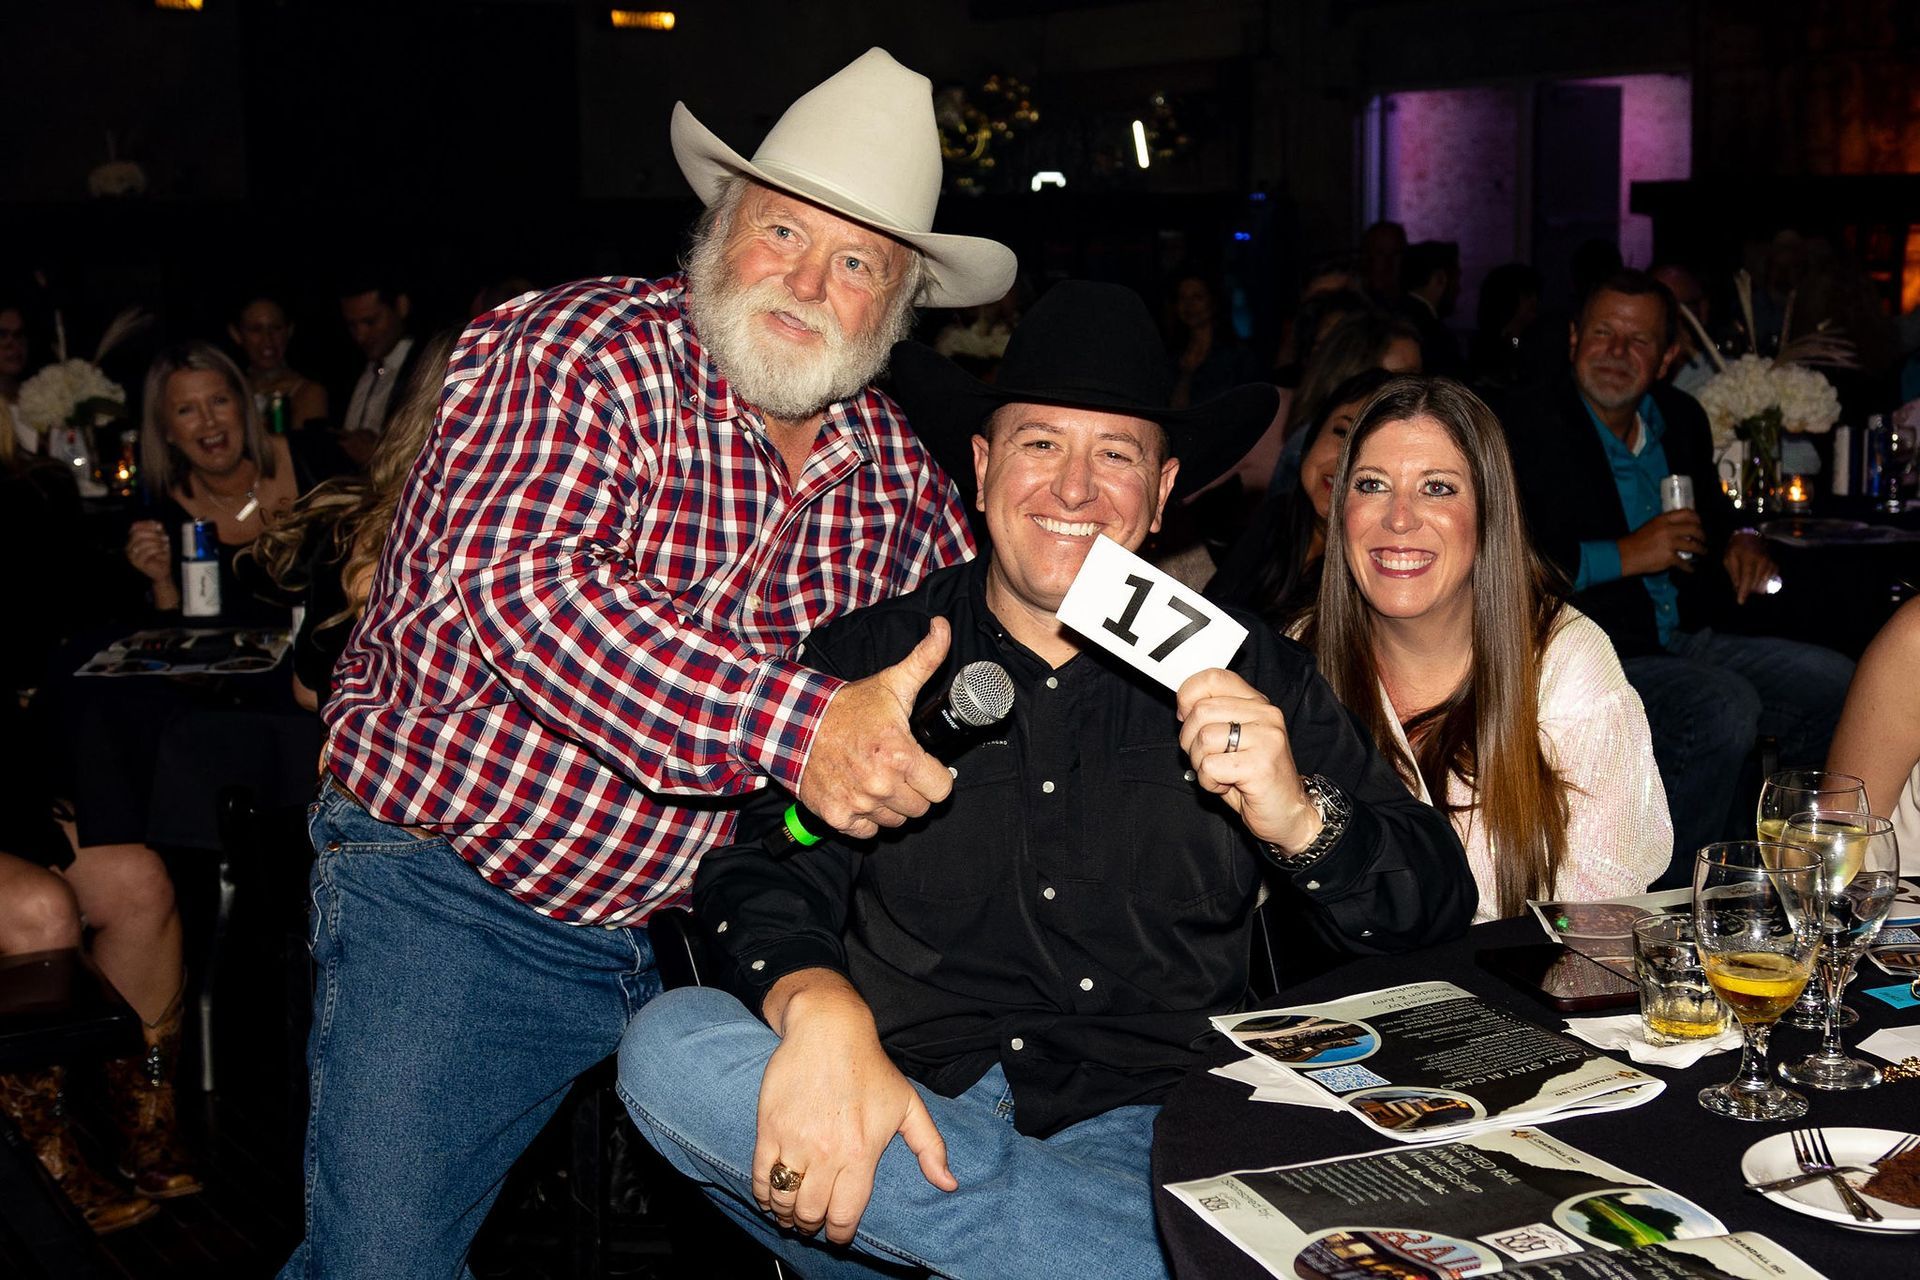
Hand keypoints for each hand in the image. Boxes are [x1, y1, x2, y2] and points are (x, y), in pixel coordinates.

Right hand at [125, 520, 180, 609]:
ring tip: (164, 547)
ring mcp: (131, 555)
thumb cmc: (161, 555)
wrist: (163, 571)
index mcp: (133, 539)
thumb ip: (158, 531)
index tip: (160, 527)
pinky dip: (158, 550)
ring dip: (157, 543)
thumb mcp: (161, 540)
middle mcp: (129, 546)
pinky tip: (162, 553)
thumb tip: (157, 524)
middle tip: (165, 538)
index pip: (135, 527)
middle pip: (138, 533)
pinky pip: (147, 552)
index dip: (147, 524)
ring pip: (143, 542)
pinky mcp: (137, 562)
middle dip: (154, 534)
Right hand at [756, 970, 955, 1242]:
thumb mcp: (908, 1105)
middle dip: (811, 1226)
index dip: (840, 1234)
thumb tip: (949, 1184)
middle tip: (812, 1223)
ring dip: (786, 1215)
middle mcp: (828, 1153)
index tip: (837, 1235)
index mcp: (862, 1153)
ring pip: (784, 1200)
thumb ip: (930, 1148)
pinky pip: (761, 1176)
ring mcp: (796, 1141)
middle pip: (811, 1213)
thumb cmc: (871, 1068)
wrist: (828, 1030)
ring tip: (790, 1214)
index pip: (845, 1215)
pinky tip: (770, 1196)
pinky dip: (763, 1195)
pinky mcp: (769, 1127)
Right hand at [796, 619, 954, 839]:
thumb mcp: (891, 682)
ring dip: (890, 805)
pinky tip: (859, 793)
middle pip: (920, 808)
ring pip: (895, 821)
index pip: (942, 790)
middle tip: (897, 769)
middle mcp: (880, 784)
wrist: (795, 723)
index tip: (923, 765)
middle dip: (913, 790)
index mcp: (900, 754)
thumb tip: (944, 627)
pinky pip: (867, 832)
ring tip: (877, 779)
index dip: (936, 777)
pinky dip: (865, 819)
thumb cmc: (849, 707)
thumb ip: (925, 658)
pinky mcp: (837, 817)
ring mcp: (858, 803)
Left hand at [1176, 668, 1319, 852]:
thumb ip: (1213, 718)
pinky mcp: (1261, 764)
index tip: (1186, 717)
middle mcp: (1265, 715)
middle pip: (1201, 711)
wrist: (1288, 812)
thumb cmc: (1254, 778)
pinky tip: (1227, 785)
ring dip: (1200, 763)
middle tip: (1206, 759)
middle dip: (1189, 740)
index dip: (1188, 696)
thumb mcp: (1232, 740)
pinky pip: (1210, 766)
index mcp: (1256, 703)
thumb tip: (1183, 707)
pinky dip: (1209, 781)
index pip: (1214, 678)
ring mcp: (1267, 738)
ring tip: (1220, 773)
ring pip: (1204, 738)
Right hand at [1617, 509, 1705, 576]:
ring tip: (1703, 552)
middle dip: (1703, 535)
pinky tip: (1691, 569)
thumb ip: (1666, 525)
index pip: (1687, 513)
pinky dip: (1689, 567)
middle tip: (1704, 539)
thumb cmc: (1637, 541)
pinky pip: (1684, 562)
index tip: (1700, 524)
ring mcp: (1670, 544)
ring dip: (1701, 550)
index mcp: (1663, 520)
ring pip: (1693, 546)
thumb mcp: (1651, 526)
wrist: (1626, 555)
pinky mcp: (1669, 557)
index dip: (1697, 519)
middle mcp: (1668, 529)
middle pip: (1694, 529)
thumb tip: (1682, 528)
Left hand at [1724, 532, 1777, 604]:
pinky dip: (1761, 583)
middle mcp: (1762, 562)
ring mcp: (1770, 564)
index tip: (1740, 602)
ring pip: (1763, 584)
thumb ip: (1734, 574)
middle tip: (1740, 588)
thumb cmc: (1736, 549)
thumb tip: (1737, 588)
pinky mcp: (1774, 566)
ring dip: (1754, 587)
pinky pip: (1769, 581)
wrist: (1750, 536)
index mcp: (1749, 559)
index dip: (1744, 591)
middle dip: (1747, 589)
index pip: (1747, 578)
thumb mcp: (1729, 559)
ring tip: (1747, 581)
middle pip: (1756, 583)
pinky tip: (1756, 579)